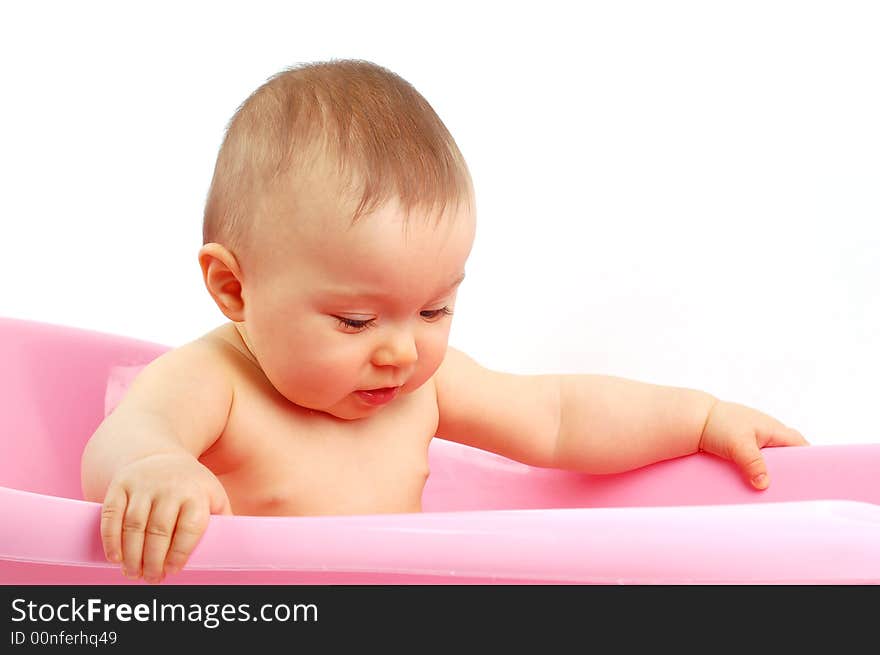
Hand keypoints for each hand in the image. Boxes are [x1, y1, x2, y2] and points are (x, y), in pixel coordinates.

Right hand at [100, 453, 231, 583]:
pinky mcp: (120, 486)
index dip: (180, 552)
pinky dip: (111, 539)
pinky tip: (116, 557)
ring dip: (132, 554)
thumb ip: (222, 521)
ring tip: (133, 573)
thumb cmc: (190, 485)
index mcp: (196, 493)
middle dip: (153, 560)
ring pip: (134, 525)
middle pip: (159, 530)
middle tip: (152, 578)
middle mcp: (170, 487)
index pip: (189, 527)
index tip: (173, 570)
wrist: (159, 454)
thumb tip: (233, 550)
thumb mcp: (214, 496)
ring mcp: (143, 485)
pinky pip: (112, 515)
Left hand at [697, 400, 808, 489]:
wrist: (693, 421)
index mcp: (774, 430)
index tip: (812, 481)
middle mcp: (767, 435)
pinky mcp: (742, 451)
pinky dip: (755, 474)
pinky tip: (752, 488)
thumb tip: (764, 484)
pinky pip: (755, 465)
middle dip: (789, 473)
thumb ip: (753, 463)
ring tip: (770, 495)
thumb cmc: (718, 424)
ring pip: (770, 463)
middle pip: (786, 457)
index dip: (809, 461)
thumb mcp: (738, 444)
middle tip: (789, 494)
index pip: (801, 446)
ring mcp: (754, 443)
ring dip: (769, 475)